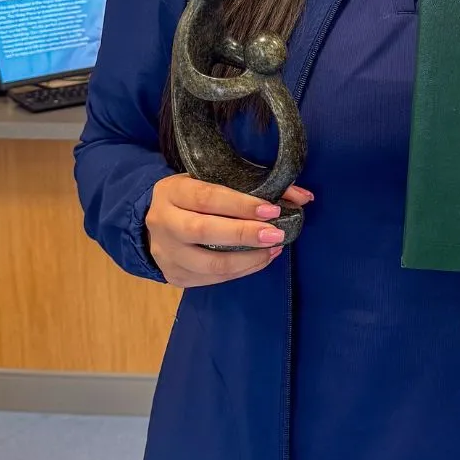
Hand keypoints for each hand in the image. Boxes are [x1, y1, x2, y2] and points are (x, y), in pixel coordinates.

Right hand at [144, 174, 312, 287]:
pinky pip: (211, 278)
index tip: (272, 209)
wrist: (156, 219)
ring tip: (272, 250)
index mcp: (172, 191)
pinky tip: (260, 260)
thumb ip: (255, 185)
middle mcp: (163, 222)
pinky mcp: (174, 275)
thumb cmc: (194, 195)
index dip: (240, 204)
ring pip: (207, 263)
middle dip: (244, 234)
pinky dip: (240, 271)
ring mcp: (166, 253)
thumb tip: (304, 197)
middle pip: (203, 231)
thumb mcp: (213, 180)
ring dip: (246, 259)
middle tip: (276, 234)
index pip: (207, 197)